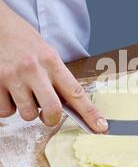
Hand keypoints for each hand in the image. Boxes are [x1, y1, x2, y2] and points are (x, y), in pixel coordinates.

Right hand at [0, 0, 107, 130]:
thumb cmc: (22, 40)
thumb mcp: (45, 52)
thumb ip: (56, 77)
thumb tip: (67, 105)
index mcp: (51, 61)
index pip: (76, 92)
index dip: (90, 113)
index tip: (100, 126)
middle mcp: (34, 69)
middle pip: (52, 110)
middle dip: (51, 118)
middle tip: (46, 114)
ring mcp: (13, 77)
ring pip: (28, 114)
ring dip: (26, 109)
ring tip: (21, 92)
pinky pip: (6, 111)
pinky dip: (7, 106)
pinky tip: (7, 91)